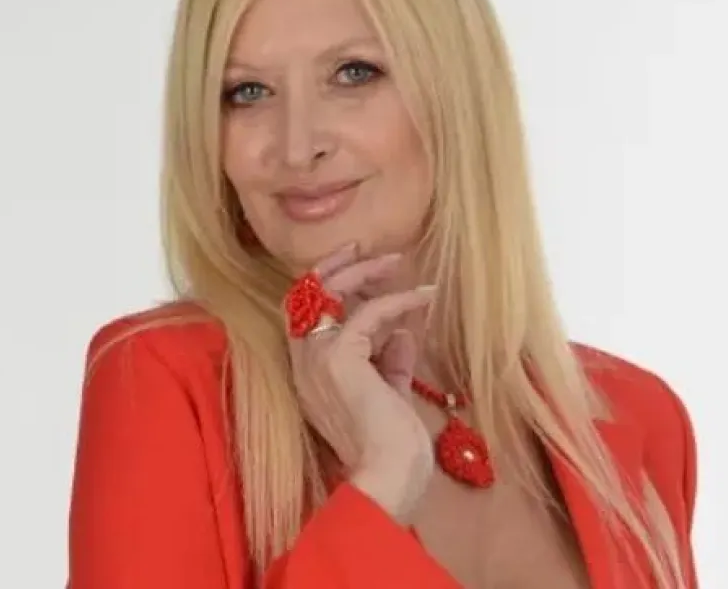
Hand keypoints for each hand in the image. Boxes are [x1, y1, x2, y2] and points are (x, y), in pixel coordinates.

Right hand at [288, 243, 434, 522]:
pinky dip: (398, 300)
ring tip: (398, 262)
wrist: (389, 479)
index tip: (357, 265)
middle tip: (364, 247)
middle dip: (333, 266)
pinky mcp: (340, 360)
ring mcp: (316, 362)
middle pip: (303, 295)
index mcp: (310, 376)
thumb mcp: (388, 396)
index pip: (305, 316)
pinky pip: (368, 313)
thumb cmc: (391, 450)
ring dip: (365, 272)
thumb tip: (400, 334)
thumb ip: (389, 365)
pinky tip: (424, 297)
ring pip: (327, 293)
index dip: (328, 286)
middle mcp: (303, 365)